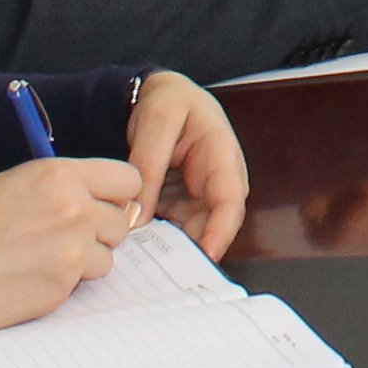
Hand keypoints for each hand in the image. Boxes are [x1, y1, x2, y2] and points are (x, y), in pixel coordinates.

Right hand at [0, 156, 149, 340]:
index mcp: (60, 175)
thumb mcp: (9, 184)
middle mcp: (75, 208)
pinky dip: (64, 284)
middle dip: (99, 229)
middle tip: (65, 237)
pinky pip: (82, 284)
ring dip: (85, 259)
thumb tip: (88, 198)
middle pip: (120, 220)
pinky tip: (29, 279)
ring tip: (41, 260)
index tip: (100, 203)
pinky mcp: (61, 288)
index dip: (114, 194)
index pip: (127, 179)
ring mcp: (72, 251)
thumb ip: (56, 188)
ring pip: (107, 255)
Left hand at [122, 72, 249, 259]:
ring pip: (191, 230)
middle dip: (190, 250)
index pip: (230, 201)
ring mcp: (200, 193)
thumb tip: (137, 217)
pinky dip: (158, 237)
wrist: (158, 93)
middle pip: (212, 224)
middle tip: (160, 273)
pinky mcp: (182, 200)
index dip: (219, 232)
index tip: (203, 258)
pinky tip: (138, 248)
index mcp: (222, 155)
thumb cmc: (167, 101)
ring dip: (171, 247)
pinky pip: (174, 225)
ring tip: (144, 263)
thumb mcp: (157, 123)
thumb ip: (148, 167)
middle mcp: (217, 180)